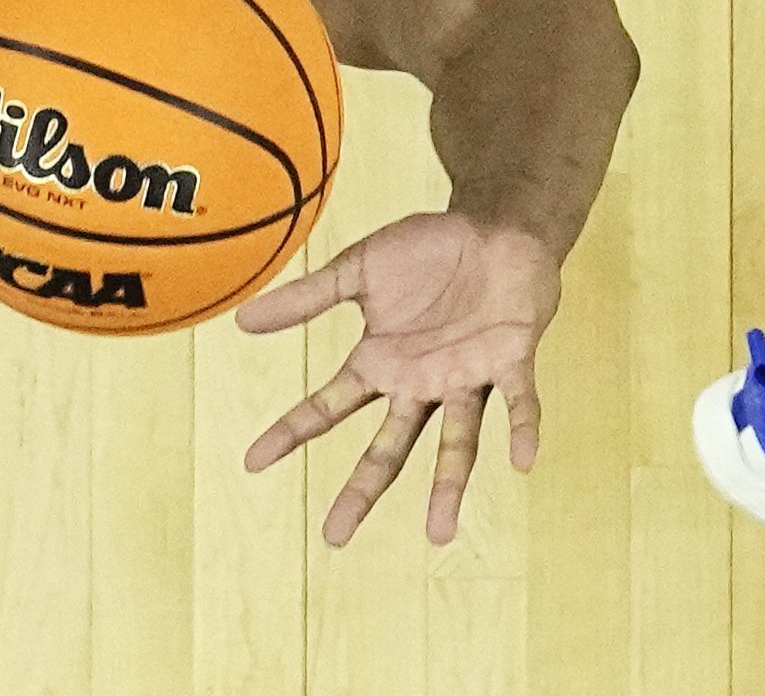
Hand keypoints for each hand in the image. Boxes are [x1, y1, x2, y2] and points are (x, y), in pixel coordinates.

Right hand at [240, 213, 560, 546]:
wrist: (493, 226)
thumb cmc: (429, 250)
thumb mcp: (358, 269)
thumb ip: (308, 297)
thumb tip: (242, 319)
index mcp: (381, 365)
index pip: (327, 407)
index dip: (290, 432)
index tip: (253, 462)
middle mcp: (420, 384)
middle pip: (388, 448)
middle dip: (362, 491)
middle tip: (334, 537)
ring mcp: (466, 377)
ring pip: (457, 442)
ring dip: (449, 485)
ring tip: (439, 533)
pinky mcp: (511, 359)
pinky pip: (517, 401)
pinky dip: (522, 430)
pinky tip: (522, 463)